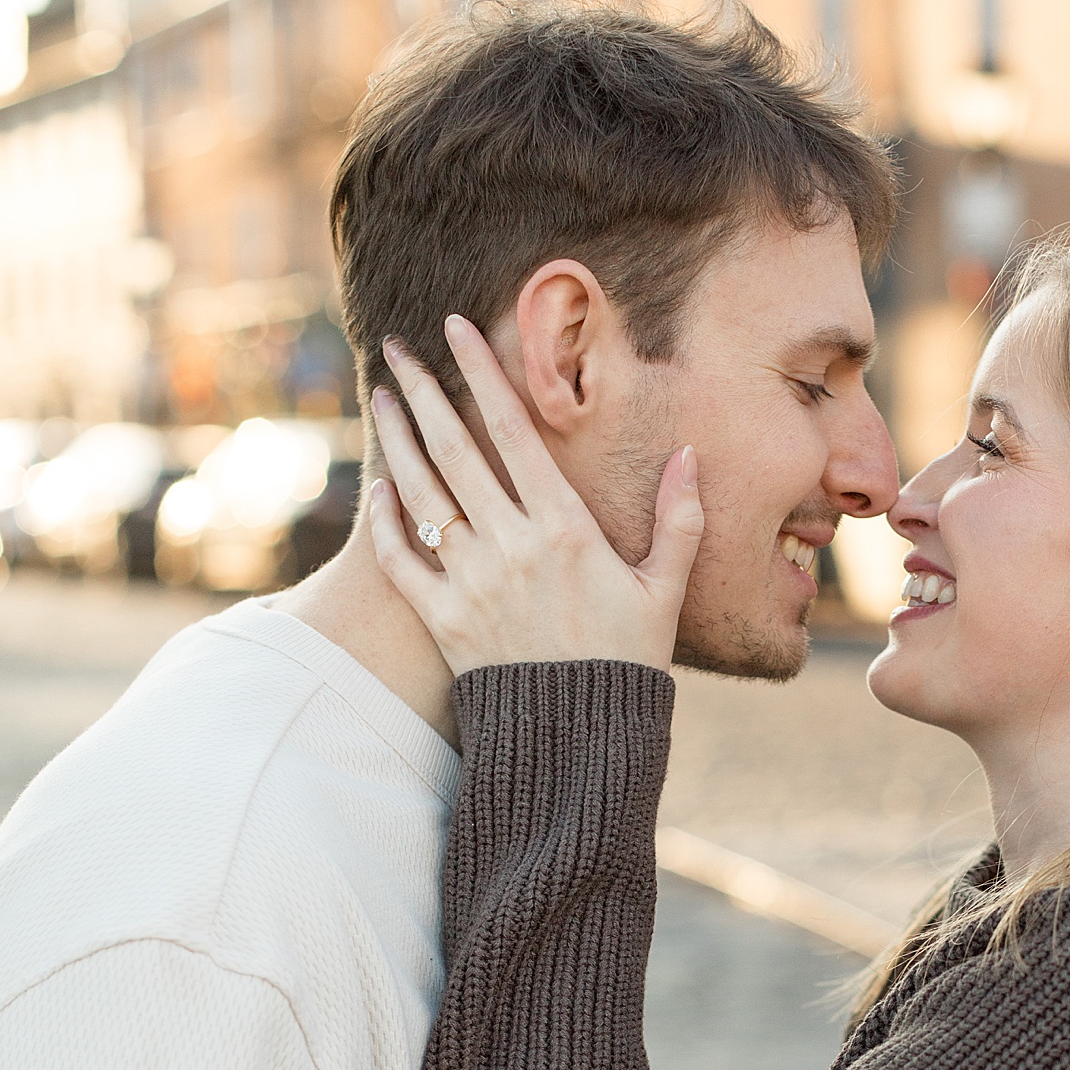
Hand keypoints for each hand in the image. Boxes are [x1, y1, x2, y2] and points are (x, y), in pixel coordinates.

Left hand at [368, 316, 703, 674]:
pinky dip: (388, 523)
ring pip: (423, 494)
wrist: (580, 739)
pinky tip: (380, 490)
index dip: (482, 374)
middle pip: (456, 450)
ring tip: (381, 400)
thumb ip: (679, 521)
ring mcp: (472, 583)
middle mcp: (511, 547)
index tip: (456, 330)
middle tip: (398, 350)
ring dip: (398, 442)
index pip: (514, 432)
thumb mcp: (664, 591)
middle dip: (425, 392)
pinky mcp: (444, 621)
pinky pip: (405, 560)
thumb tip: (689, 455)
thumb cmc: (627, 662)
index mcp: (565, 530)